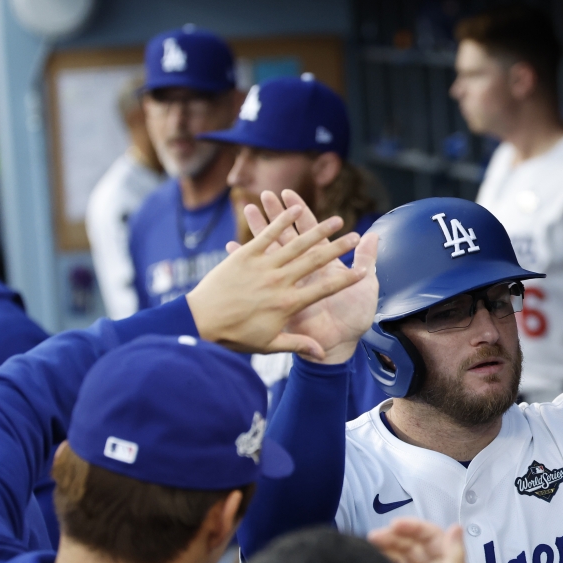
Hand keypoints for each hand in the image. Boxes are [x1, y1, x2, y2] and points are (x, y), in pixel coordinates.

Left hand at [186, 204, 371, 357]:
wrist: (200, 323)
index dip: (346, 280)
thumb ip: (298, 344)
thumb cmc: (234, 337)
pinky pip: (267, 234)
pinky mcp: (246, 255)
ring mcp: (262, 266)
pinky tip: (295, 208)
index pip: (325, 289)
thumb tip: (322, 354)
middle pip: (315, 260)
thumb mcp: (268, 345)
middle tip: (353, 234)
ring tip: (334, 219)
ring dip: (316, 229)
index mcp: (288, 304)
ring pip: (295, 243)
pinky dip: (281, 221)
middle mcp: (279, 282)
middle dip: (337, 246)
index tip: (361, 272)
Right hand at [368, 518, 472, 562]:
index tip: (396, 524)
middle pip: (412, 543)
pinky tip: (373, 558)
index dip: (414, 527)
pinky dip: (383, 561)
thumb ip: (455, 555)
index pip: (430, 536)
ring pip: (401, 554)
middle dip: (395, 536)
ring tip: (370, 544)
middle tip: (375, 536)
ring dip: (386, 546)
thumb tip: (456, 527)